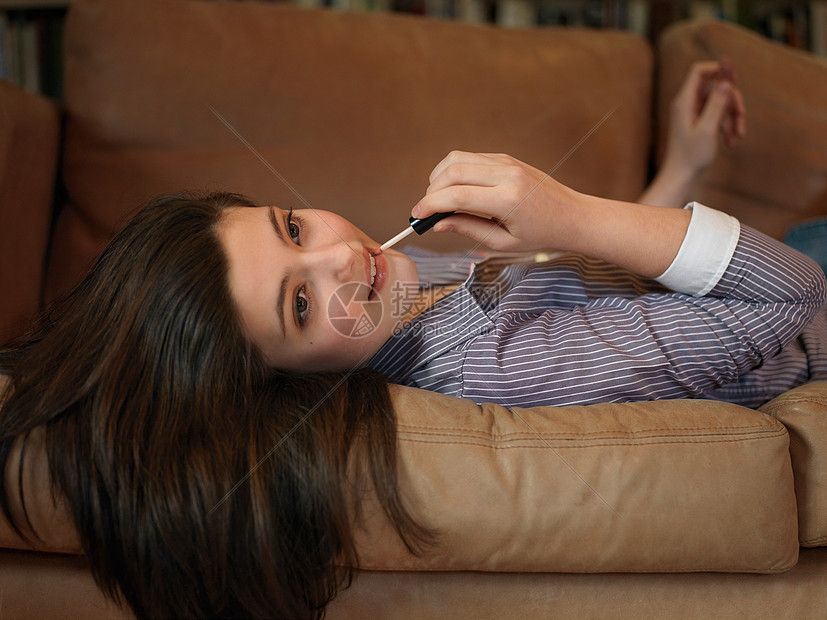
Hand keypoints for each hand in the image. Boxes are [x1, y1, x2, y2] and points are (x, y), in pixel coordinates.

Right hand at [412, 151, 690, 279]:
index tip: (416, 216)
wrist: (574, 217)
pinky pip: (471, 158)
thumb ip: (468, 229)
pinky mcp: (506, 158)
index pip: (455, 195)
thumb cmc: (544, 235)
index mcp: (507, 199)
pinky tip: (457, 191)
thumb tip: (438, 223)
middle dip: (431, 190)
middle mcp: (506, 174)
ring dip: (440, 177)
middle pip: (451, 170)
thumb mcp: (504, 242)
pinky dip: (455, 171)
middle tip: (426, 211)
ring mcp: (507, 162)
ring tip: (440, 201)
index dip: (429, 205)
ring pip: (457, 158)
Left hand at [662, 59, 745, 176]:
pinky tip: (731, 142)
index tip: (734, 78)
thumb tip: (726, 82)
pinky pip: (718, 116)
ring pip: (720, 103)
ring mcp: (694, 113)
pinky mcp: (700, 123)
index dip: (717, 69)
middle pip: (716, 87)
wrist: (681, 176)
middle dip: (732, 101)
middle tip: (741, 116)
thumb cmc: (691, 156)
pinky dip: (727, 126)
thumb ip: (716, 104)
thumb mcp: (707, 129)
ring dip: (733, 117)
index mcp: (684, 102)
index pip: (699, 71)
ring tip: (737, 135)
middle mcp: (688, 104)